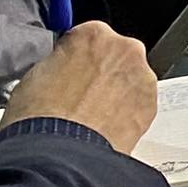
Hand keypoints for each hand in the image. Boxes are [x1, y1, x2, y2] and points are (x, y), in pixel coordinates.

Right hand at [0, 20, 160, 152]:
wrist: (58, 151)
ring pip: (129, 80)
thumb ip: (59, 61)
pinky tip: (103, 127)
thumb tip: (63, 68)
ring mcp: (142, 77)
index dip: (76, 57)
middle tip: (80, 96)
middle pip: (114, 56)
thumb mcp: (35, 74)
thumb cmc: (41, 115)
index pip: (87, 37)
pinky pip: (138, 104)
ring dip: (115, 93)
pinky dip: (126, 113)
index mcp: (94, 34)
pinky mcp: (152, 105)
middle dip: (101, 74)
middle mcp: (125, 49)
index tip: (73, 69)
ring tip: (90, 116)